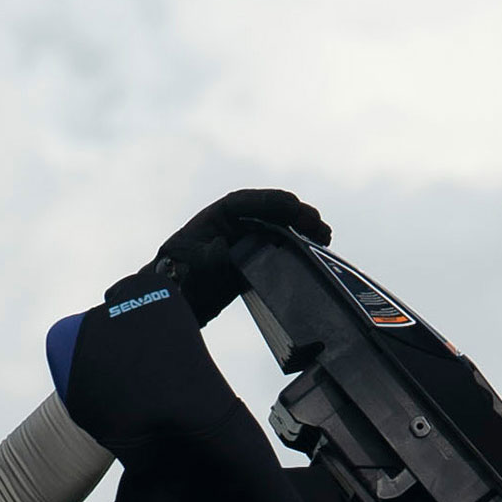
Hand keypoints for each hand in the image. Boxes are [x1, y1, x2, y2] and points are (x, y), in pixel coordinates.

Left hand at [154, 189, 331, 322]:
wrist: (177, 299)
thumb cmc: (178, 278)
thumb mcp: (192, 267)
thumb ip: (210, 257)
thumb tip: (225, 249)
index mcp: (220, 213)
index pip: (253, 202)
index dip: (277, 204)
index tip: (296, 210)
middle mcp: (238, 220)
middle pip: (273, 211)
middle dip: (298, 216)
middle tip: (320, 227)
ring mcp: (249, 236)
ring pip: (281, 226)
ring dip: (303, 230)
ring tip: (325, 238)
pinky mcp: (256, 254)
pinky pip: (281, 245)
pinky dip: (298, 246)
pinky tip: (314, 252)